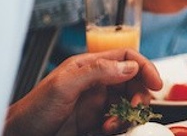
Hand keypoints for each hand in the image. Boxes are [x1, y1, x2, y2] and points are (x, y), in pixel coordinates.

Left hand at [4, 50, 162, 135]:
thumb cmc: (32, 110)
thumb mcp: (64, 85)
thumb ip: (97, 71)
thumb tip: (128, 67)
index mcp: (89, 66)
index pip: (126, 58)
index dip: (144, 67)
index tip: (155, 83)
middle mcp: (96, 82)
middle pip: (133, 81)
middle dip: (139, 93)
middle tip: (135, 107)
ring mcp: (96, 103)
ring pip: (128, 102)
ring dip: (129, 112)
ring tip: (116, 122)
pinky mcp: (95, 122)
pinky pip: (119, 120)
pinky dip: (121, 125)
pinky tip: (109, 129)